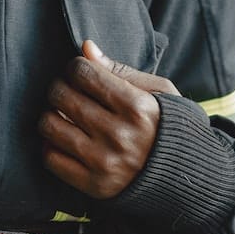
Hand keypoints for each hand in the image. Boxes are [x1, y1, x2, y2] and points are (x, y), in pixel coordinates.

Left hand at [39, 40, 180, 199]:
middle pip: (62, 96)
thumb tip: (86, 47)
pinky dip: (51, 144)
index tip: (80, 72)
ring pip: (50, 126)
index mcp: (137, 107)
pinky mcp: (93, 185)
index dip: (76, 66)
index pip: (84, 73)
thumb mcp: (158, 92)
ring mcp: (105, 162)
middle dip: (60, 86)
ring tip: (63, 114)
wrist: (184, 176)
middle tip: (67, 90)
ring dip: (51, 114)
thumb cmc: (167, 125)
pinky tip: (64, 138)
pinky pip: (51, 158)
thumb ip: (120, 70)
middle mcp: (119, 136)